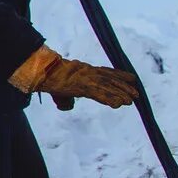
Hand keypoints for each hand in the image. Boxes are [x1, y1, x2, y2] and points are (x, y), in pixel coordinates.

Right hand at [9, 45, 138, 106]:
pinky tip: (119, 105)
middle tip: (137, 94)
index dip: (119, 75)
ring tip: (132, 100)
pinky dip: (110, 99)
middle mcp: (88, 72)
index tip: (132, 78)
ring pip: (108, 86)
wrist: (41, 72)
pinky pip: (99, 94)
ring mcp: (86, 78)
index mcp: (83, 70)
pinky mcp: (82, 86)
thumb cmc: (47, 78)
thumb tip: (67, 106)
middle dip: (124, 86)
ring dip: (121, 93)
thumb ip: (65, 99)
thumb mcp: (58, 90)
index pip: (105, 72)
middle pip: (110, 79)